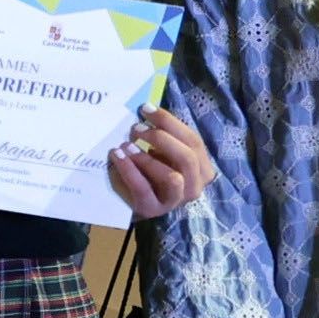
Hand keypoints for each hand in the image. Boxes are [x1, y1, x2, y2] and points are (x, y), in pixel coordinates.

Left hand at [106, 106, 215, 220]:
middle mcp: (194, 186)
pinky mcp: (153, 209)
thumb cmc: (149, 171)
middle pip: (187, 157)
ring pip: (172, 177)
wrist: (132, 202)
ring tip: (126, 145)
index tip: (146, 108)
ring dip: (147, 158)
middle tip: (137, 127)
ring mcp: (175, 201)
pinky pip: (143, 189)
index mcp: (202, 168)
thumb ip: (163, 135)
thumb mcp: (162, 152)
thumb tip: (147, 109)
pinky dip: (129, 170)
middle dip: (161, 138)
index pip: (194, 141)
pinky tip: (117, 156)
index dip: (170, 122)